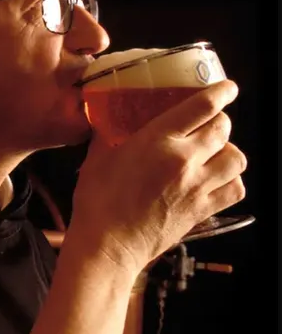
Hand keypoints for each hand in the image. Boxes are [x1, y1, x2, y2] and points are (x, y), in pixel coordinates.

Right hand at [68, 80, 246, 272]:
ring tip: (215, 153)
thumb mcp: (96, 160)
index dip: (221, 92)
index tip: (227, 87)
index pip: (202, 106)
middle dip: (219, 122)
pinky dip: (231, 181)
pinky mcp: (203, 210)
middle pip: (223, 129)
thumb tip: (106, 123)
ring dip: (229, 151)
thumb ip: (106, 137)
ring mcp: (197, 187)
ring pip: (236, 158)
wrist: (108, 245)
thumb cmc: (97, 203)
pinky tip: (216, 180)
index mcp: (158, 141)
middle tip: (208, 123)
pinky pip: (234, 189)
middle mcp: (185, 160)